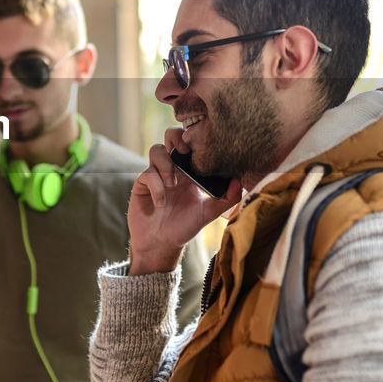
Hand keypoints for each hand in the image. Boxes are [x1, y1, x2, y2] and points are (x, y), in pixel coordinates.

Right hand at [127, 127, 241, 274]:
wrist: (161, 244)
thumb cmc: (184, 226)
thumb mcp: (208, 213)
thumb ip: (226, 199)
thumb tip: (240, 182)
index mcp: (190, 171)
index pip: (192, 143)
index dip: (195, 137)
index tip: (204, 145)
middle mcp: (173, 168)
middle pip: (171, 136)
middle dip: (176, 136)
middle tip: (185, 151)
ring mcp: (156, 174)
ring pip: (157, 150)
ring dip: (166, 164)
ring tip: (173, 185)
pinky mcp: (142, 184)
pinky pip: (148, 174)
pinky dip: (156, 187)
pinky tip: (161, 203)